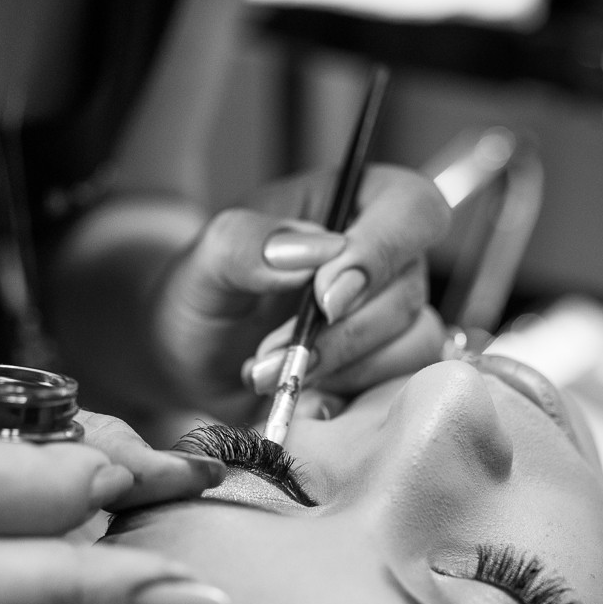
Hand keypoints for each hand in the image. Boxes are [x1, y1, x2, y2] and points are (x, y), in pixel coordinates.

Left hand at [152, 164, 450, 422]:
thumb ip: (249, 242)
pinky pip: (396, 389)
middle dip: (339, 333)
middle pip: (408, 291)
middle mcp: (386, 258)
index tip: (325, 296)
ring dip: (339, 369)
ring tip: (268, 375)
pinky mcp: (383, 372)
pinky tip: (297, 400)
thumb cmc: (203, 294)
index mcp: (354, 203)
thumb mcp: (205, 259)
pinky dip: (344, 399)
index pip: (413, 208)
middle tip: (270, 352)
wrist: (190, 360)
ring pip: (412, 345)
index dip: (381, 252)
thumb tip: (318, 251)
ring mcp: (390, 318)